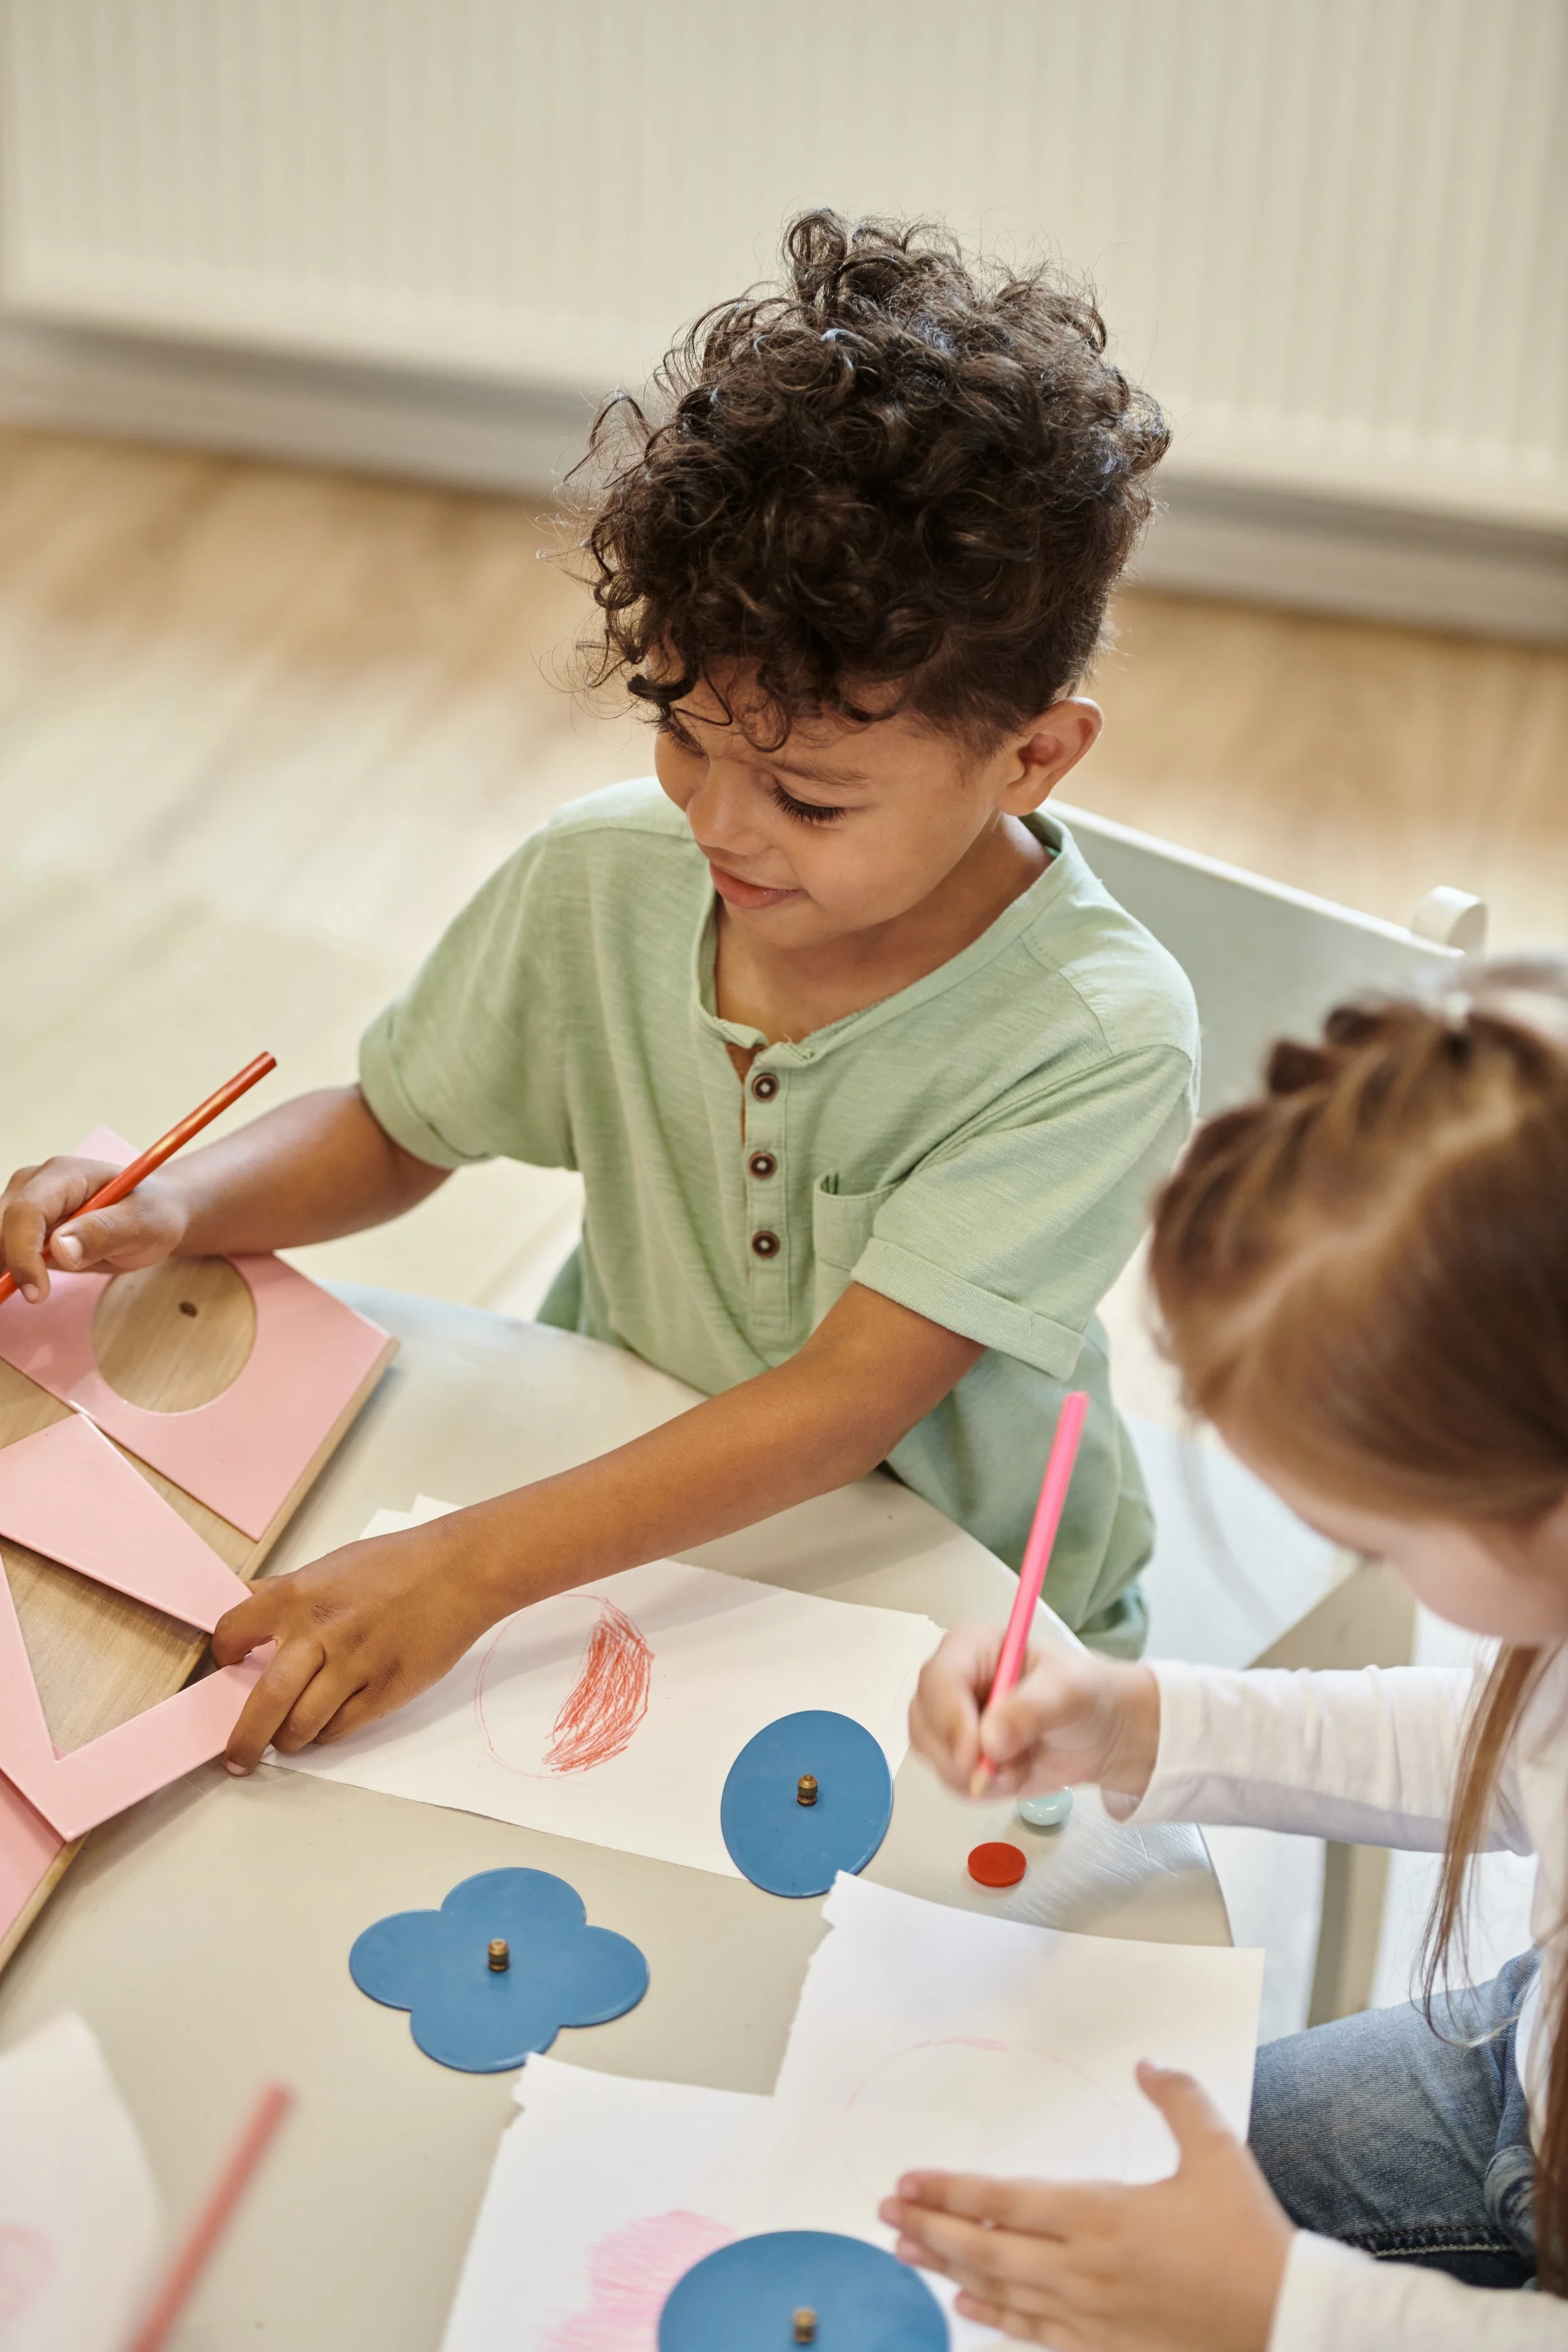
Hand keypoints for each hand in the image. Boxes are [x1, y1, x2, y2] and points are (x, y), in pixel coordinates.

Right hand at [0, 1157, 189, 1299]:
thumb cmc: (151, 1214)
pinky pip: (3, 1250)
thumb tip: (61, 1250)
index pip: (27, 1212)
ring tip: (29, 1293)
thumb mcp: (143, 1224)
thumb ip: (104, 1232)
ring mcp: (24, 1205)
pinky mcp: (22, 1228)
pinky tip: (19, 1287)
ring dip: (3, 1268)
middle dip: (6, 1263)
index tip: (37, 1293)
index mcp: (65, 1175)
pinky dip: (5, 1271)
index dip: (24, 1254)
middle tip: (30, 1299)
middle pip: (0, 1225)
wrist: (152, 1216)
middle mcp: (35, 1184)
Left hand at [211, 1511, 509, 1771]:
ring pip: (300, 1727)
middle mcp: (319, 1633)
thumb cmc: (398, 1565)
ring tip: (287, 1738)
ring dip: (287, 1740)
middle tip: (236, 1755)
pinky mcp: (384, 1692)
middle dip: (243, 1739)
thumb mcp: (331, 1566)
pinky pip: (339, 1730)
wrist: (459, 1572)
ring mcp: (353, 1666)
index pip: (231, 1635)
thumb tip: (246, 1609)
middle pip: (263, 1703)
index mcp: (297, 1595)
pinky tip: (325, 1724)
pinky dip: (325, 1734)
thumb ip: (287, 1591)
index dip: (224, 1657)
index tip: (229, 1669)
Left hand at [881, 2062, 1292, 2349]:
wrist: (1286, 2323)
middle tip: (886, 2211)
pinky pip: (1033, 2334)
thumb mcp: (1217, 2153)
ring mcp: (1090, 2315)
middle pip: (987, 2246)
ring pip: (1000, 2290)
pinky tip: (966, 2305)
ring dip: (948, 2267)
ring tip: (906, 2251)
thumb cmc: (1251, 2240)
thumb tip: (1148, 2063)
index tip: (909, 2179)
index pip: (1005, 2199)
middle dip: (931, 2225)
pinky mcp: (1105, 2347)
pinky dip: (994, 2318)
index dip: (952, 2188)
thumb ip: (1178, 2099)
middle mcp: (1084, 2268)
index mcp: (1102, 2215)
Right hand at [908, 1625, 1159, 1802]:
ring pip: (932, 1755)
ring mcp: (951, 1720)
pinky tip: (1013, 1776)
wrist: (1103, 1733)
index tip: (975, 1755)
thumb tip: (990, 1741)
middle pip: (924, 1720)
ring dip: (975, 1775)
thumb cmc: (1087, 1695)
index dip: (950, 1718)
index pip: (939, 1679)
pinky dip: (981, 1789)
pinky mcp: (959, 1755)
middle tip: (1006, 1772)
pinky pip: (950, 1780)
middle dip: (960, 1755)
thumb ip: (1031, 1710)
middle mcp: (952, 1680)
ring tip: (1020, 1767)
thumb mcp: (1070, 1691)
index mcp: (971, 1647)